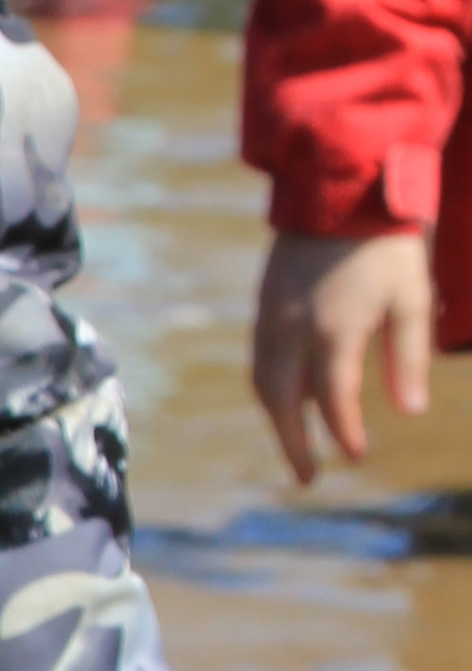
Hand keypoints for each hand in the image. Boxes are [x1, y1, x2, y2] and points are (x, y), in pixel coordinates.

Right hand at [252, 224, 435, 478]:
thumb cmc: (385, 247)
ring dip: (277, 420)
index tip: (357, 454)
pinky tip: (284, 399)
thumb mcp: (412, 299)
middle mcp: (293, 331)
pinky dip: (269, 389)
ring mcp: (272, 318)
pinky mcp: (263, 305)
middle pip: (284, 404)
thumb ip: (408, 358)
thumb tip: (410, 412)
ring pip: (264, 383)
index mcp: (334, 332)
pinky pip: (258, 360)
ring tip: (295, 444)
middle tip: (308, 477)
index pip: (334, 401)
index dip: (345, 433)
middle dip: (295, 444)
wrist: (338, 192)